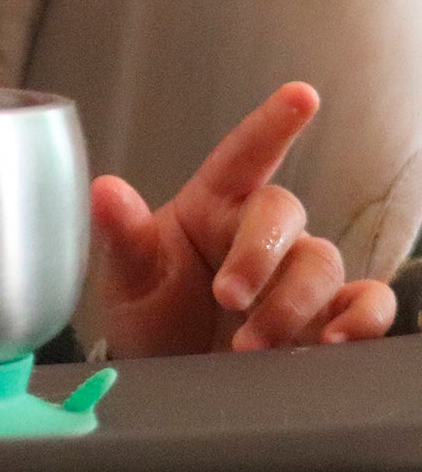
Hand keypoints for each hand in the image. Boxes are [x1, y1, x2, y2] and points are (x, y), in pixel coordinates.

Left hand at [90, 82, 395, 356]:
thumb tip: (105, 189)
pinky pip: (367, 302)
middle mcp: (259, 232)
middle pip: (283, 213)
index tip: (302, 95)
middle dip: (260, 255)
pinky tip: (336, 342)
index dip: (273, 123)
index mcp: (210, 206)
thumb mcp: (128, 279)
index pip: (244, 154)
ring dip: (293, 304)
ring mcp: (296, 274)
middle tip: (228, 299)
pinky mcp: (327, 318)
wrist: (170, 377)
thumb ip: (122, 235)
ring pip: (321, 262)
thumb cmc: (150, 315)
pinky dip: (362, 319)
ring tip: (252, 346)